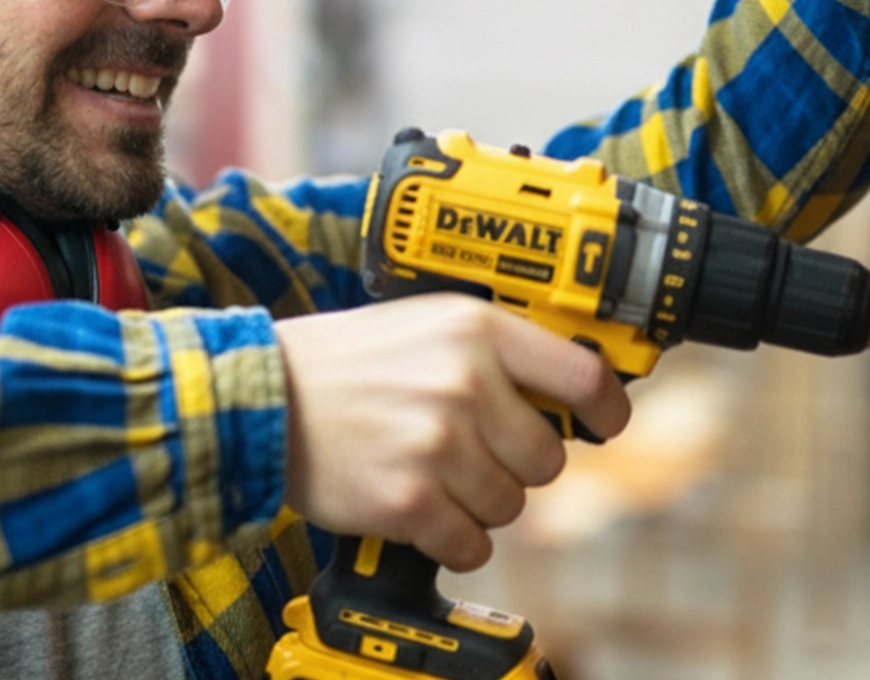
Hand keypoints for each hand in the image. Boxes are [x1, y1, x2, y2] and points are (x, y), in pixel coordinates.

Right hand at [275, 294, 630, 571]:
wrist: (262, 397)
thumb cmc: (343, 363)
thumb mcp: (424, 323)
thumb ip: (494, 349)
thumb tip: (569, 393)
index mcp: (473, 330)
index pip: (584, 376)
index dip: (606, 410)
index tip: (602, 424)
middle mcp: (463, 383)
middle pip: (547, 459)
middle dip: (514, 464)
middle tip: (464, 449)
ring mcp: (437, 444)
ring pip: (510, 506)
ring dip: (476, 501)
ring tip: (426, 469)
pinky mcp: (410, 500)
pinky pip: (471, 545)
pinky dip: (448, 538)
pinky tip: (413, 503)